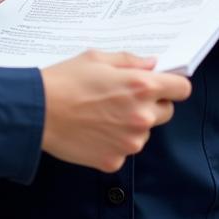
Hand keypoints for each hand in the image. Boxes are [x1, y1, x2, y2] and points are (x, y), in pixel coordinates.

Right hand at [40, 50, 191, 172]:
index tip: (164, 84)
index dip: (173, 84)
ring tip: (102, 113)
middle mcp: (141, 116)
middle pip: (166, 112)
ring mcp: (129, 142)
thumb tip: (151, 65)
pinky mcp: (114, 160)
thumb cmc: (65, 79)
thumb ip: (130, 61)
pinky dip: (113, 142)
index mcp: (141, 86)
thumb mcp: (98, 58)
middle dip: (152, 103)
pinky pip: (123, 149)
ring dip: (132, 123)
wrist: (37, 112)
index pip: (181, 89)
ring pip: (144, 132)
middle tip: (124, 96)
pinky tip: (93, 130)